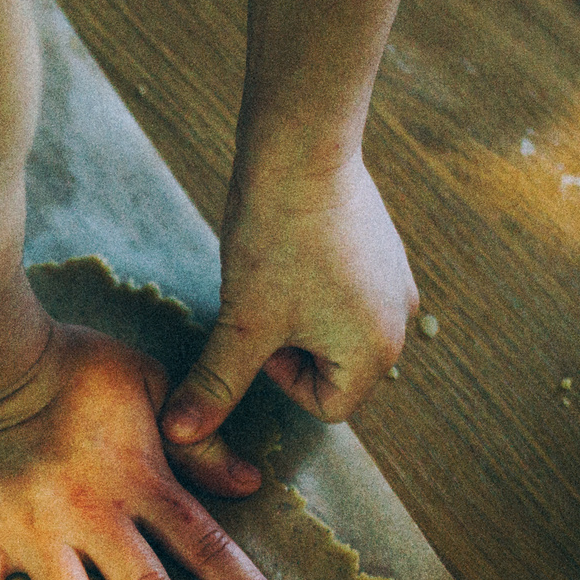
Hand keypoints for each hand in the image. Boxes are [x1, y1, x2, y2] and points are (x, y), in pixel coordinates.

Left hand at [160, 158, 418, 481]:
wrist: (301, 144)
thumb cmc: (275, 237)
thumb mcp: (242, 321)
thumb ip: (217, 384)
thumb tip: (178, 436)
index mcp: (377, 351)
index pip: (326, 406)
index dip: (281, 375)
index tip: (262, 324)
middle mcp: (401, 322)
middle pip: (332, 369)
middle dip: (290, 343)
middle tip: (268, 295)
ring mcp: (397, 282)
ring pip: (334, 329)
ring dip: (298, 312)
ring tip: (280, 267)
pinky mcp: (385, 250)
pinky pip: (345, 292)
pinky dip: (314, 281)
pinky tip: (294, 246)